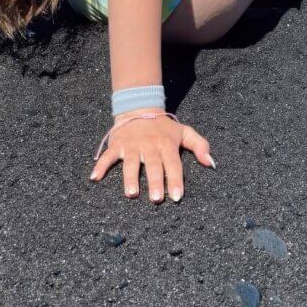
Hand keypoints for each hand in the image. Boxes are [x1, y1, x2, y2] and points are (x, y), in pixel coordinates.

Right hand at [89, 110, 214, 202]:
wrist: (139, 107)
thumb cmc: (163, 127)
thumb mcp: (184, 132)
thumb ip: (200, 145)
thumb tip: (211, 163)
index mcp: (166, 144)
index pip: (173, 164)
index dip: (175, 180)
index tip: (177, 196)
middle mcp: (149, 145)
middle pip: (153, 166)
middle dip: (155, 182)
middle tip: (156, 199)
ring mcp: (132, 145)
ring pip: (130, 163)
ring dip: (130, 178)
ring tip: (131, 193)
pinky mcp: (117, 144)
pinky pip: (107, 156)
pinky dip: (100, 166)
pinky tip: (95, 177)